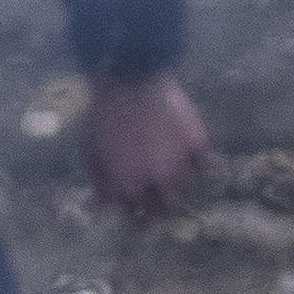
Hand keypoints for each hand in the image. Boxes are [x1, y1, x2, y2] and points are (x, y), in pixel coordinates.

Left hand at [79, 67, 211, 219]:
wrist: (130, 79)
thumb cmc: (103, 113)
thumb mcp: (90, 149)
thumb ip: (98, 179)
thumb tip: (102, 204)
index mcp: (127, 185)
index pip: (134, 213)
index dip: (134, 213)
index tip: (136, 212)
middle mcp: (156, 181)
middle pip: (164, 209)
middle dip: (159, 211)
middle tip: (158, 205)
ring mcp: (180, 164)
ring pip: (186, 190)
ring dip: (179, 189)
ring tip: (174, 182)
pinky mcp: (197, 144)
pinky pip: (203, 165)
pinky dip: (198, 167)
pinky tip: (193, 162)